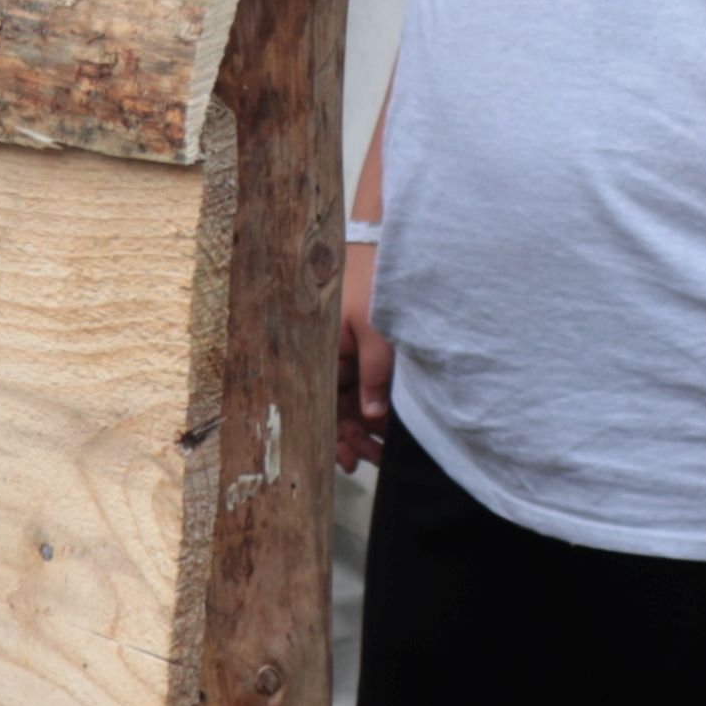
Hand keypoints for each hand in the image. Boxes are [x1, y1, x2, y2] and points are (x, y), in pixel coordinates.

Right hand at [336, 244, 393, 466]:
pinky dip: (373, 406)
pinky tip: (384, 425)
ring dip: (365, 427)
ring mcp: (346, 354)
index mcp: (321, 352)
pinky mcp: (362, 349)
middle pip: (334, 408)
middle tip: (373, 461)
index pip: (319, 405)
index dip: (333, 436)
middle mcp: (328, 357)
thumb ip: (374, 375)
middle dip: (353, 438)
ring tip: (382, 451)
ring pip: (350, 401)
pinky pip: (363, 386)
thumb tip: (371, 418)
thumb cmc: (374, 281)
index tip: (350, 461)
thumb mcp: (375, 330)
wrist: (386, 244)